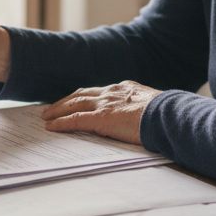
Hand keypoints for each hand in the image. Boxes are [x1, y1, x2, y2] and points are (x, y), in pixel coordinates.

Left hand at [41, 81, 160, 145]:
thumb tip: (141, 119)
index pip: (98, 91)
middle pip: (81, 94)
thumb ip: (141, 109)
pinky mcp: (101, 118)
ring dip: (58, 110)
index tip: (74, 100)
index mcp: (125, 88)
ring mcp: (105, 104)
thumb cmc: (167, 115)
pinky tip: (51, 127)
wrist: (169, 115)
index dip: (83, 96)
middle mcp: (112, 92)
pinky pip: (75, 120)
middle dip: (65, 101)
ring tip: (46, 116)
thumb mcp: (153, 107)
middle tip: (51, 107)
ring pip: (74, 104)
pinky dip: (61, 123)